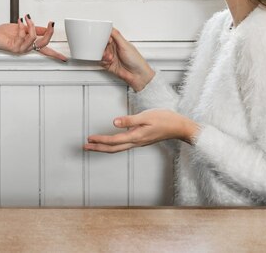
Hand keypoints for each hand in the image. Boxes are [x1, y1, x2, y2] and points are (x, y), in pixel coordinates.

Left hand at [0, 15, 66, 61]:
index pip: (46, 50)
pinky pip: (23, 36)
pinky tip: (19, 21)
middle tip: (51, 23)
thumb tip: (45, 28)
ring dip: (32, 25)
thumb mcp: (22, 28)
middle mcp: (27, 48)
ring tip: (27, 18)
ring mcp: (21, 49)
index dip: (56, 54)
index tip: (65, 58)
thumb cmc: (4, 33)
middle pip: (44, 44)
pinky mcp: (14, 47)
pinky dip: (22, 26)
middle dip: (49, 33)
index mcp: (30, 44)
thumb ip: (34, 29)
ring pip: (34, 38)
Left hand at [84, 109, 199, 152]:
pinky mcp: (141, 139)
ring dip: (104, 147)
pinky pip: (123, 144)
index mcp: (136, 137)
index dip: (100, 140)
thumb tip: (114, 122)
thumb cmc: (165, 119)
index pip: (114, 141)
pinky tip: (110, 142)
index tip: (89, 138)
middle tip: (85, 146)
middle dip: (98, 148)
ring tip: (94, 145)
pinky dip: (113, 144)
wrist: (180, 127)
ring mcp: (139, 142)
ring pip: (118, 147)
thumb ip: (130, 120)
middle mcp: (136, 142)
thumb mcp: (146, 116)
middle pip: (113, 148)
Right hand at [101, 28, 154, 90]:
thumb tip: (110, 27)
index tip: (102, 37)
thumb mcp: (125, 45)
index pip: (108, 35)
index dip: (104, 36)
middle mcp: (114, 49)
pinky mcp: (108, 64)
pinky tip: (108, 62)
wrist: (137, 75)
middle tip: (105, 49)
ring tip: (109, 57)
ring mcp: (111, 56)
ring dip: (103, 55)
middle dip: (102, 47)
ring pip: (100, 53)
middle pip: (102, 44)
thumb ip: (116, 35)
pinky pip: (100, 61)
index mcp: (119, 42)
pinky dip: (103, 61)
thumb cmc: (136, 60)